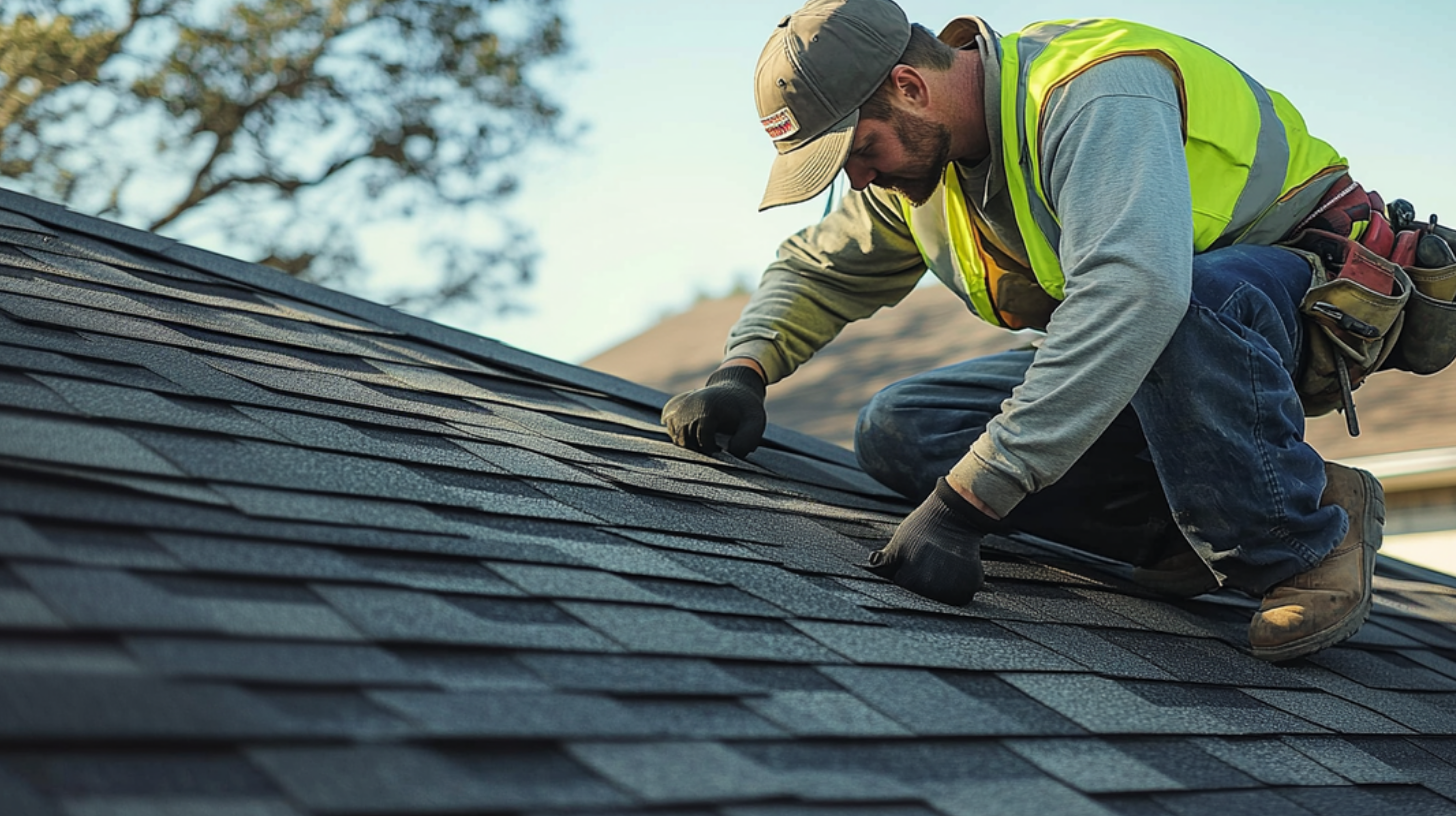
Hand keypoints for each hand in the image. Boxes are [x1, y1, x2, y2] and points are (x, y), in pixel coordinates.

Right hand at [661, 365, 766, 456]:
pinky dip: (680, 435)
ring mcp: (681, 406)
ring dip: (690, 444)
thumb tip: (730, 452)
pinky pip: (670, 427)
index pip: (703, 439)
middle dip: (700, 448)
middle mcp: (690, 405)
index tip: (721, 450)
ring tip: (707, 441)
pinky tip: (695, 433)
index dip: (712, 449)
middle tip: (715, 447)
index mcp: (709, 408)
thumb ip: (747, 440)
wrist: (735, 389)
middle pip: (687, 439)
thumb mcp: (755, 422)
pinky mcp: (676, 407)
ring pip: (677, 436)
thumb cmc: (746, 409)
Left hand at [866, 477, 1004, 604]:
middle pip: (925, 596)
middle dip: (923, 583)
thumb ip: (884, 561)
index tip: (911, 561)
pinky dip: (959, 583)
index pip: (904, 588)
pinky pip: (963, 593)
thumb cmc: (922, 527)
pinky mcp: (972, 586)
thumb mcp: (898, 543)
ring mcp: (955, 590)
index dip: (905, 574)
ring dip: (943, 586)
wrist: (955, 515)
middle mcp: (934, 590)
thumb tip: (870, 566)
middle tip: (928, 561)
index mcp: (911, 581)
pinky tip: (955, 567)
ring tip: (942, 564)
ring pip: (945, 597)